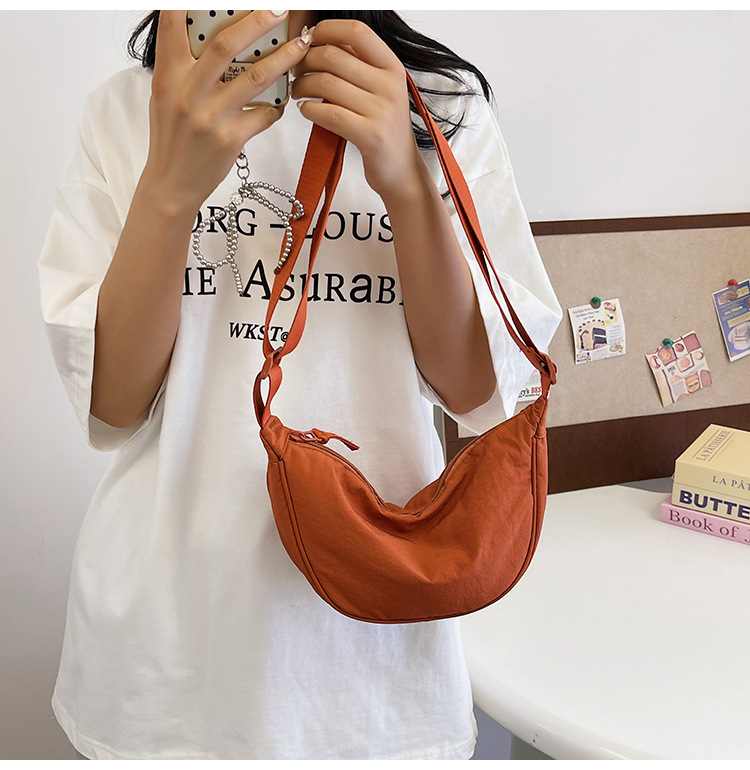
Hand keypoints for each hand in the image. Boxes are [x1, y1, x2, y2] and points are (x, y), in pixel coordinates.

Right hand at [142, 10, 311, 213]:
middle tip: (280, 10)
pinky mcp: (231, 139)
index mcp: (167, 75)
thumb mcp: (165, 96)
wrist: (171, 185)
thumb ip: (182, 67)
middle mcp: (187, 92)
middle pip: (226, 45)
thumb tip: (209, 38)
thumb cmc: (171, 139)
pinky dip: (278, 103)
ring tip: (302, 45)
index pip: (172, 24)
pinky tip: (286, 96)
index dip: (188, 3)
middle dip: (257, 22)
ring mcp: (211, 116)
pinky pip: (264, 113)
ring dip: (284, 58)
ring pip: (256, 77)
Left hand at [291, 19, 423, 201]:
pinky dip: (309, 109)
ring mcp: (381, 111)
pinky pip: (328, 113)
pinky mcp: (370, 135)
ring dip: (302, 85)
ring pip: (326, 83)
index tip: (310, 39)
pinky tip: (305, 110)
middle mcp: (389, 85)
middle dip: (305, 61)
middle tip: (296, 70)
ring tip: (297, 91)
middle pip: (333, 56)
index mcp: (392, 67)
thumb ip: (359, 66)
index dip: (327, 29)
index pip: (357, 32)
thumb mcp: (381, 90)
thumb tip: (324, 42)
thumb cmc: (384, 129)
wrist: (402, 169)